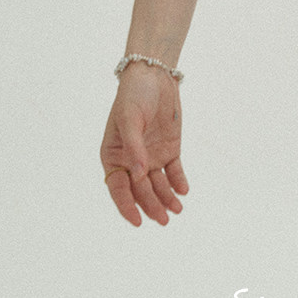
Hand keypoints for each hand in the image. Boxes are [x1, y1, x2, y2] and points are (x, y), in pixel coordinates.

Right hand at [100, 64, 189, 227]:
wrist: (154, 76)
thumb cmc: (134, 95)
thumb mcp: (130, 119)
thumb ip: (134, 147)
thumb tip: (138, 175)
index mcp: (113, 155)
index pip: (118, 187)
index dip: (126, 205)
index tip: (138, 221)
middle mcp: (131, 159)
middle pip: (140, 190)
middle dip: (151, 206)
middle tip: (164, 220)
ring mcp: (151, 155)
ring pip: (158, 185)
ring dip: (166, 198)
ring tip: (177, 210)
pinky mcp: (169, 149)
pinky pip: (174, 171)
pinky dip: (178, 182)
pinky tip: (183, 191)